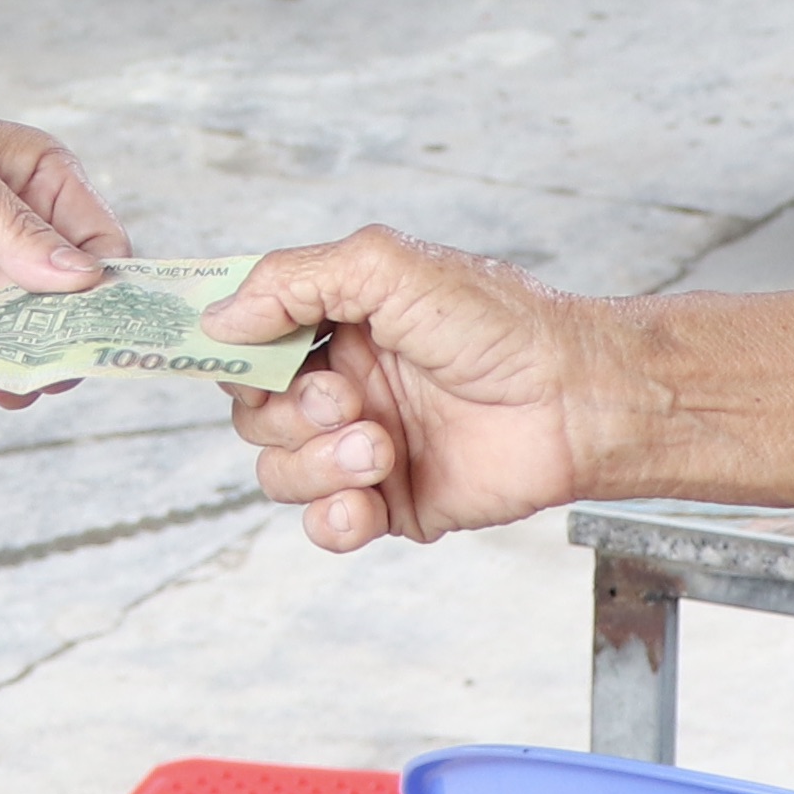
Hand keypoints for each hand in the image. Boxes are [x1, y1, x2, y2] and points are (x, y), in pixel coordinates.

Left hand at [0, 96, 128, 404]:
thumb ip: (12, 228)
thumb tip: (84, 278)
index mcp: (40, 183)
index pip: (100, 242)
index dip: (112, 282)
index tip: (110, 320)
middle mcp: (20, 238)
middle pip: (73, 300)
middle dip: (78, 332)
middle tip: (76, 363)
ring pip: (30, 335)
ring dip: (38, 359)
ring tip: (36, 380)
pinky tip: (1, 388)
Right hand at [208, 229, 635, 548]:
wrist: (576, 402)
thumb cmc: (500, 325)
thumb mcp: (387, 268)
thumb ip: (292, 281)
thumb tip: (218, 318)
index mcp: (340, 326)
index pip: (250, 345)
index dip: (235, 357)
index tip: (235, 363)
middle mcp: (347, 386)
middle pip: (255, 416)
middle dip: (289, 416)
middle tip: (348, 402)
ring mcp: (365, 447)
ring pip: (281, 473)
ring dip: (318, 465)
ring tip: (381, 448)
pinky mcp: (392, 503)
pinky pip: (324, 525)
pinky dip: (333, 517)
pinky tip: (369, 496)